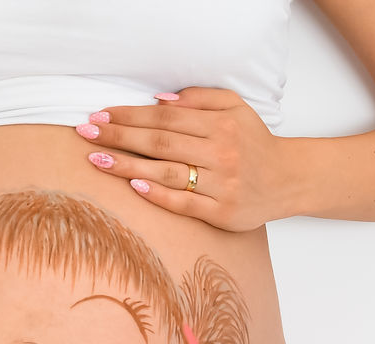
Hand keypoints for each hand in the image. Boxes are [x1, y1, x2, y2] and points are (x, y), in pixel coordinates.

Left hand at [75, 87, 295, 230]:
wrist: (287, 180)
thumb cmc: (253, 144)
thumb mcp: (235, 108)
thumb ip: (199, 99)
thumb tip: (158, 100)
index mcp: (220, 124)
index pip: (165, 119)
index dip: (130, 117)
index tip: (101, 116)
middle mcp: (220, 152)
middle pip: (161, 143)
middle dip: (120, 137)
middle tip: (87, 134)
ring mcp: (220, 184)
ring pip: (167, 172)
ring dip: (128, 166)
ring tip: (97, 161)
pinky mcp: (221, 212)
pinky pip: (184, 203)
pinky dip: (158, 195)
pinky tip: (134, 186)